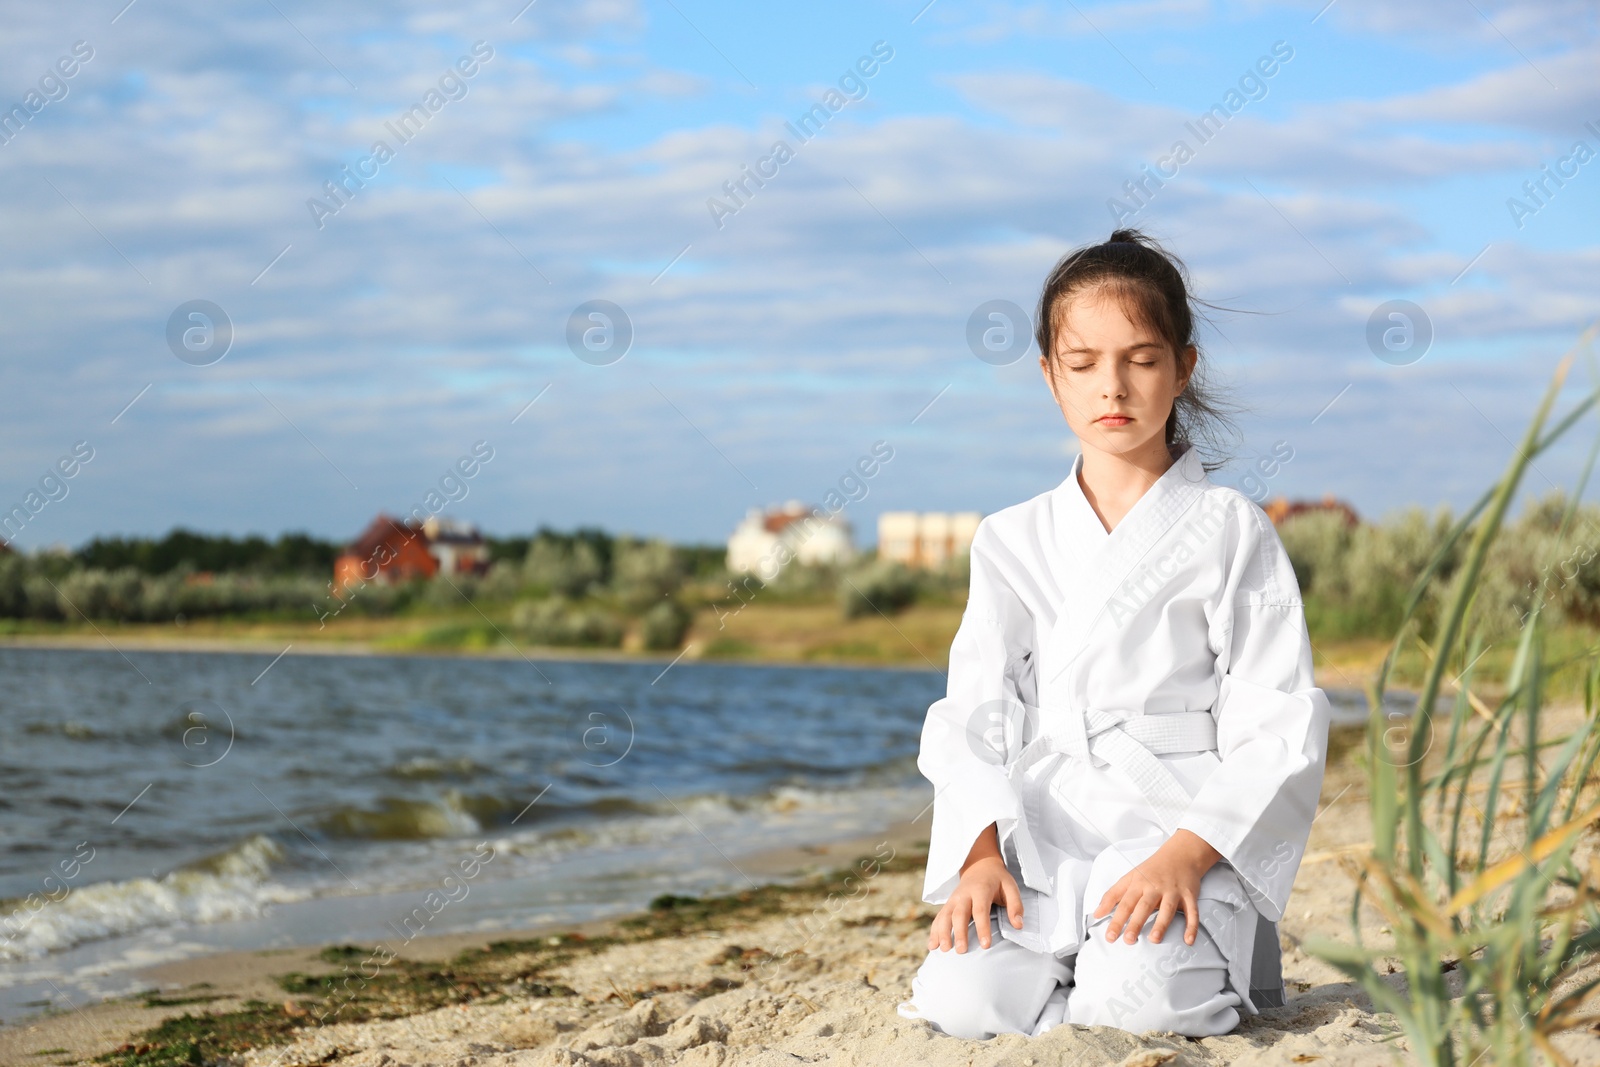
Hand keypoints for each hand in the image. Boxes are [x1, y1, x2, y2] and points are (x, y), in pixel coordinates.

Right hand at [928, 823, 1022, 952]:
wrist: (979, 866)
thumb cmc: (997, 880)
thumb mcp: (1010, 886)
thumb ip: (1015, 905)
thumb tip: (1018, 925)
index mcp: (981, 890)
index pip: (980, 910)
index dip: (983, 928)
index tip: (985, 945)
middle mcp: (964, 894)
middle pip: (959, 914)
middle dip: (959, 932)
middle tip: (961, 951)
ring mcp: (953, 899)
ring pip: (945, 915)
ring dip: (943, 932)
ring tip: (944, 949)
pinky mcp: (948, 904)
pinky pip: (939, 917)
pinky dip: (934, 931)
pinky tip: (932, 946)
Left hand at [1092, 829, 1220, 945]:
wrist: (1180, 854)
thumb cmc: (1152, 870)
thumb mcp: (1129, 878)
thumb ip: (1112, 895)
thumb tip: (1096, 913)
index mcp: (1138, 883)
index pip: (1124, 903)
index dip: (1116, 920)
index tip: (1110, 936)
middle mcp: (1155, 887)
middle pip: (1144, 906)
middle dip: (1136, 923)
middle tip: (1128, 940)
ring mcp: (1173, 891)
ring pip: (1167, 908)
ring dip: (1161, 924)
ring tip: (1154, 939)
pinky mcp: (1189, 895)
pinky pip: (1192, 912)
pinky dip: (1192, 926)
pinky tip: (1188, 940)